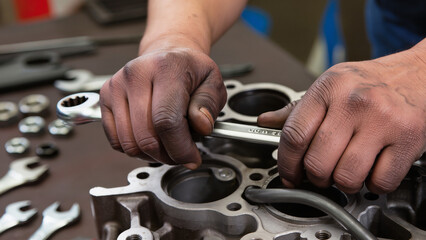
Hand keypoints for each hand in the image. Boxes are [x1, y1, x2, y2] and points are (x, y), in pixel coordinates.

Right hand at [100, 46, 225, 168]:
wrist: (166, 54)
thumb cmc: (189, 70)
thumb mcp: (212, 81)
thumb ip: (208, 104)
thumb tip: (201, 126)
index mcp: (166, 68)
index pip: (166, 121)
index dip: (180, 148)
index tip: (192, 158)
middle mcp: (136, 74)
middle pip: (146, 136)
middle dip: (168, 155)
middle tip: (182, 155)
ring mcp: (116, 85)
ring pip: (128, 143)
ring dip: (150, 155)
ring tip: (168, 146)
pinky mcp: (105, 97)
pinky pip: (115, 140)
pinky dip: (134, 149)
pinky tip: (151, 139)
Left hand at [258, 47, 425, 193]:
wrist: (417, 74)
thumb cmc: (369, 83)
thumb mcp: (330, 86)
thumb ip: (297, 109)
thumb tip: (266, 121)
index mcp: (328, 88)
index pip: (294, 135)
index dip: (286, 164)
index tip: (288, 175)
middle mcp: (354, 103)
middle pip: (318, 162)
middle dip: (315, 177)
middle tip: (320, 174)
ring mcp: (383, 121)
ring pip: (347, 177)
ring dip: (343, 183)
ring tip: (347, 170)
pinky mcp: (408, 139)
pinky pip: (380, 182)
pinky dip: (373, 184)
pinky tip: (372, 169)